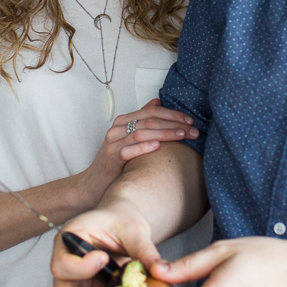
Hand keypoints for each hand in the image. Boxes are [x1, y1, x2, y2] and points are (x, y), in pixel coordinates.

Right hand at [51, 201, 163, 286]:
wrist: (124, 225)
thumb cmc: (122, 220)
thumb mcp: (133, 229)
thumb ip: (143, 249)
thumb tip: (159, 270)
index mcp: (69, 241)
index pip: (62, 263)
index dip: (80, 267)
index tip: (104, 259)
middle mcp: (67, 263)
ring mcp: (76, 281)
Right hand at [77, 100, 197, 201]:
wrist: (93, 184)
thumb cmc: (115, 161)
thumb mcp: (128, 138)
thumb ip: (142, 119)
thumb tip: (157, 101)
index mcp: (123, 121)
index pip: (151, 111)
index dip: (172, 114)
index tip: (190, 121)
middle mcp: (117, 130)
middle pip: (149, 121)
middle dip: (173, 124)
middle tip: (193, 130)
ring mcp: (112, 144)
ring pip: (141, 133)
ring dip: (164, 133)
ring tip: (182, 136)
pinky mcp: (110, 159)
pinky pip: (127, 150)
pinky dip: (143, 147)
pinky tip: (157, 146)